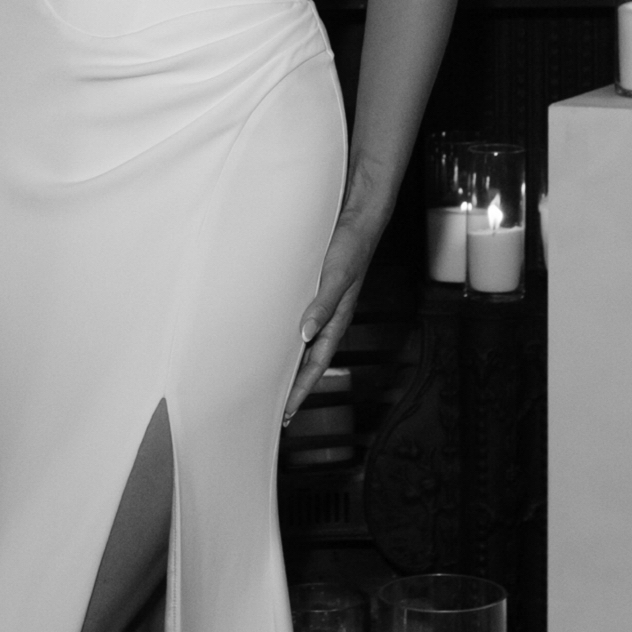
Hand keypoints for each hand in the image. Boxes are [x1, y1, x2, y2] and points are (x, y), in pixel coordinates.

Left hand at [288, 212, 380, 416]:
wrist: (358, 220)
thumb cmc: (352, 247)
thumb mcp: (337, 277)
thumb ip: (323, 305)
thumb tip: (305, 334)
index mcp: (338, 319)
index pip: (317, 363)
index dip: (303, 388)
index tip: (288, 410)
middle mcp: (330, 317)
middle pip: (311, 360)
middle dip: (297, 386)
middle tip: (279, 409)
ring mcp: (322, 306)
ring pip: (305, 344)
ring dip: (292, 364)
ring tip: (274, 381)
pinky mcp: (314, 292)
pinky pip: (300, 322)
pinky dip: (289, 337)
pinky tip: (275, 339)